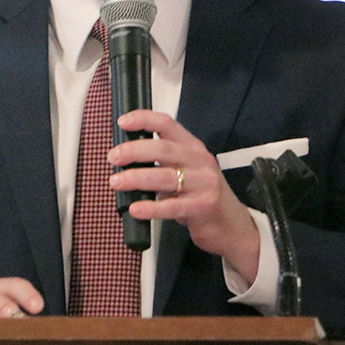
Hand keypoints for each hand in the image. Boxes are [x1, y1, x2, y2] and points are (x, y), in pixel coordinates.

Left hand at [107, 110, 259, 282]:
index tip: (123, 122)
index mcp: (192, 147)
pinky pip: (172, 207)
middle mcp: (200, 161)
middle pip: (163, 149)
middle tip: (114, 157)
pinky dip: (151, 207)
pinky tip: (136, 208)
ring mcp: (204, 184)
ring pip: (164, 177)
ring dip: (135, 178)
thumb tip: (124, 156)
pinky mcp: (203, 207)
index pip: (167, 124)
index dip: (144, 119)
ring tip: (116, 182)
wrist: (231, 224)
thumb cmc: (201, 194)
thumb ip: (162, 160)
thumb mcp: (186, 169)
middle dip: (133, 151)